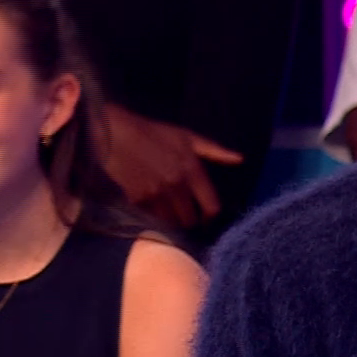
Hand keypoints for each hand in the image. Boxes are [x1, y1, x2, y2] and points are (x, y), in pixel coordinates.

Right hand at [101, 103, 242, 228]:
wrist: (116, 134)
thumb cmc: (154, 134)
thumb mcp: (187, 137)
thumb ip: (215, 151)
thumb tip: (240, 159)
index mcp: (192, 170)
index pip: (211, 207)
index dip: (210, 217)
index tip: (206, 217)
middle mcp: (176, 185)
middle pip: (190, 220)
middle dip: (190, 220)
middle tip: (185, 215)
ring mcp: (156, 194)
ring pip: (171, 223)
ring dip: (171, 221)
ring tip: (169, 213)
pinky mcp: (137, 200)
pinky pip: (151, 219)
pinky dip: (153, 218)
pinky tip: (152, 208)